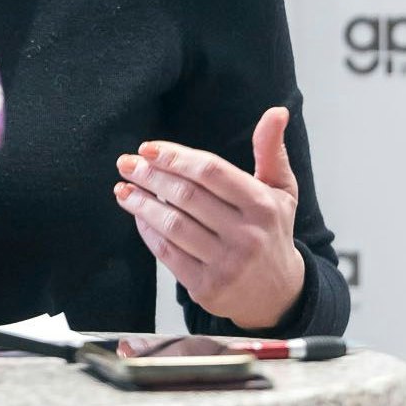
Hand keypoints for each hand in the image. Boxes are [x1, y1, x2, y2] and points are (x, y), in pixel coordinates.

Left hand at [114, 105, 305, 330]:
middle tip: (126, 163)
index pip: (211, 171)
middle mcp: (246, 235)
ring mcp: (226, 264)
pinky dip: (148, 232)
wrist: (278, 294)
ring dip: (142, 203)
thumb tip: (276, 111)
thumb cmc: (272, 232)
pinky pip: (168, 254)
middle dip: (150, 176)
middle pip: (186, 196)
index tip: (147, 148)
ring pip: (173, 225)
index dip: (175, 157)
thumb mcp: (281, 191)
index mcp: (263, 205)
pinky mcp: (207, 287)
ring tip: (124, 188)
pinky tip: (138, 216)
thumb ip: (271, 151)